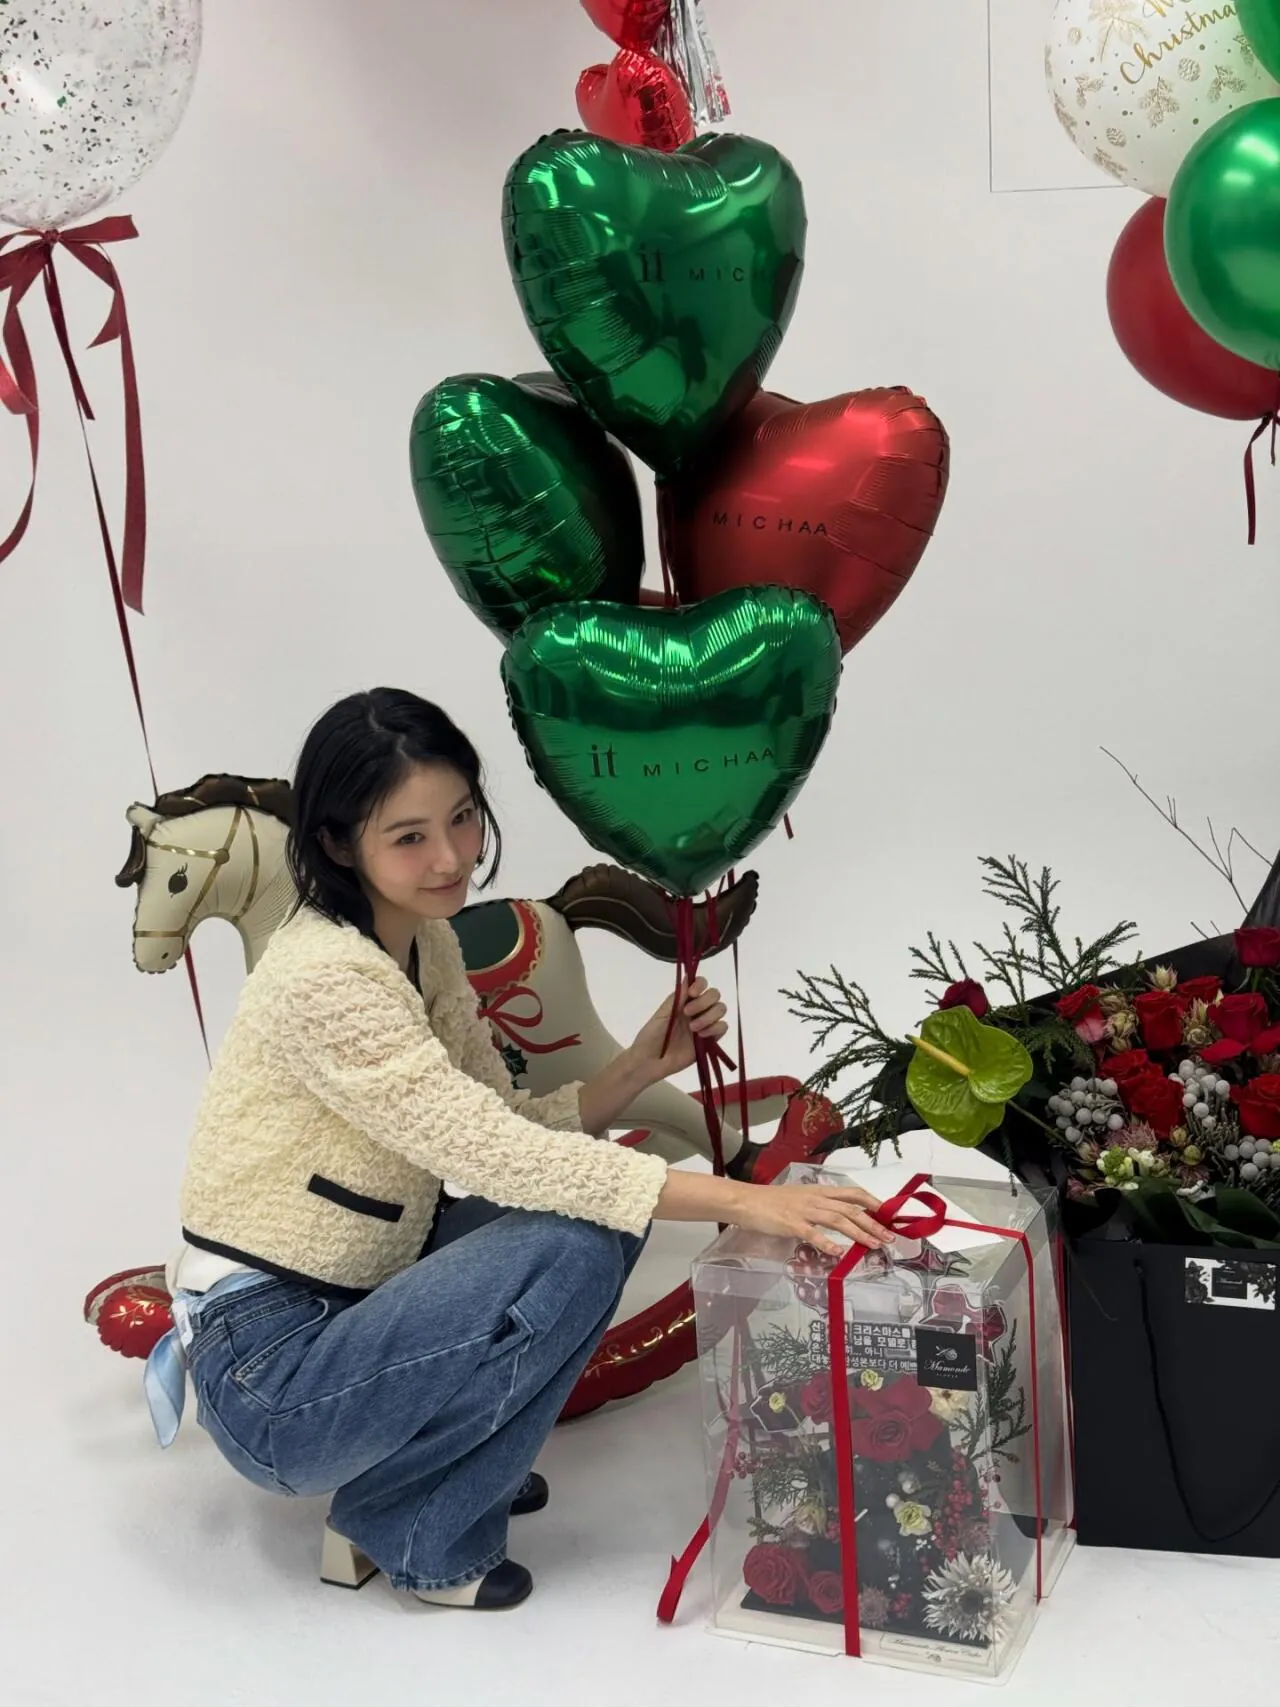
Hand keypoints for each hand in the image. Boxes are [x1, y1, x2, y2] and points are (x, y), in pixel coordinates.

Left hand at [628, 976, 727, 1082]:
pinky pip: (722, 1028)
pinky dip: (715, 1029)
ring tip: (693, 1028)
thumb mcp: (661, 1015)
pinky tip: (701, 1036)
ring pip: (720, 1009)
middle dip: (704, 1002)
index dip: (700, 985)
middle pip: (714, 995)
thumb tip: (688, 979)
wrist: (650, 1062)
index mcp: (683, 1001)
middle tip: (687, 1013)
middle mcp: (696, 1010)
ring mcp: (704, 1024)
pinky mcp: (710, 1040)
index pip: (700, 984)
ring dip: (709, 1016)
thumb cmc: (651, 1036)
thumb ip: (677, 999)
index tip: (692, 993)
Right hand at [732, 1181, 890, 1256]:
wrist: (746, 1200)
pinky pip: (813, 1234)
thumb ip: (819, 1205)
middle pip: (851, 1209)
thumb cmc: (772, 1201)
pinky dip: (828, 1243)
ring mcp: (804, 1211)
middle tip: (889, 1237)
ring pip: (838, 1220)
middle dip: (873, 1223)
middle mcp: (816, 1199)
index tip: (888, 1215)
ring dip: (859, 1233)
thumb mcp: (800, 1197)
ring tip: (874, 1245)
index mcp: (819, 1191)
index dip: (872, 1203)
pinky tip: (839, 1253)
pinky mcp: (792, 1224)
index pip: (853, 1193)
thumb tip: (839, 1217)